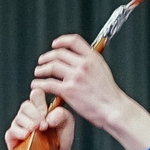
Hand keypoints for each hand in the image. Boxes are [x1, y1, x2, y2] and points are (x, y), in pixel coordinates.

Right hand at [3, 84, 74, 149]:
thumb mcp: (68, 124)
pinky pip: (12, 131)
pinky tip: (27, 135)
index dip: (39, 100)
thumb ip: (62, 114)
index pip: (35, 94)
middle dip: (35, 115)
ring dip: (29, 123)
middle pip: (26, 105)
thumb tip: (49, 117)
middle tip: (44, 125)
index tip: (46, 111)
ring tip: (38, 131)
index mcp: (40, 107)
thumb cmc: (61, 138)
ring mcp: (19, 125)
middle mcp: (27, 114)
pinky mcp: (12, 137)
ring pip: (19, 117)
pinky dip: (20, 132)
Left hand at [33, 36, 149, 149]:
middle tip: (41, 62)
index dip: (61, 41)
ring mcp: (76, 77)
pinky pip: (49, 84)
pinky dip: (39, 84)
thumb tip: (80, 58)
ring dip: (41, 69)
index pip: (73, 41)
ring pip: (51, 66)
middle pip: (59, 53)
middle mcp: (83, 64)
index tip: (54, 45)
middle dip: (47, 57)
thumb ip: (91, 63)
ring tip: (38, 73)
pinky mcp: (69, 90)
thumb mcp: (102, 70)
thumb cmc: (108, 94)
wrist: (113, 108)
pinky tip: (36, 86)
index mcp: (92, 57)